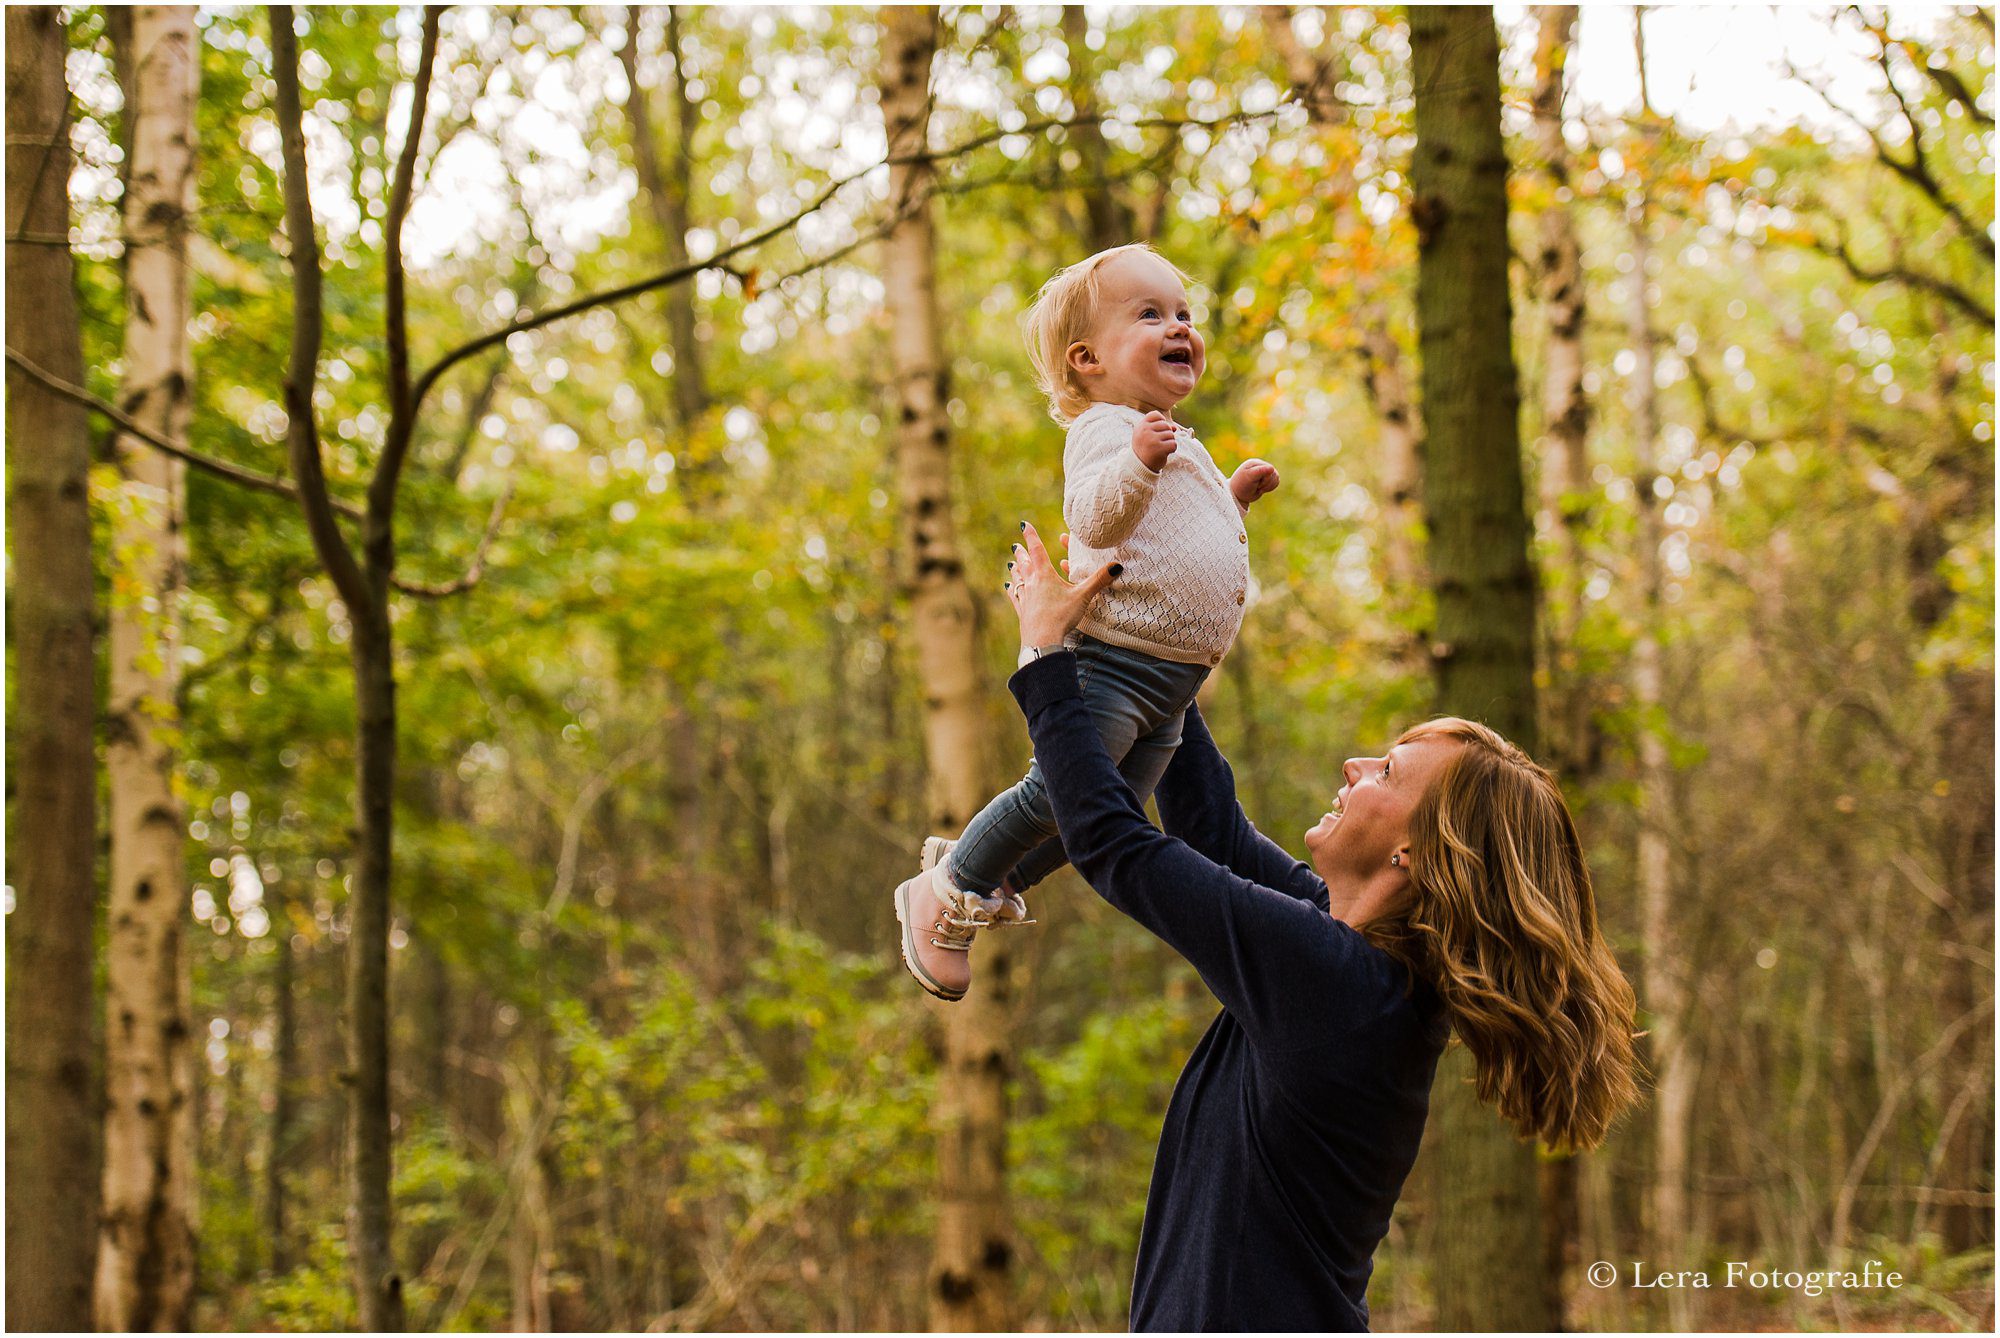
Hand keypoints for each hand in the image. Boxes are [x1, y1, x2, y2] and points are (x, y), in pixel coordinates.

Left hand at [1004, 523, 1119, 649]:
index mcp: (1045, 576)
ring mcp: (1025, 598)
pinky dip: (1012, 590)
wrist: (1042, 641)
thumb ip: (1099, 580)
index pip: (1037, 550)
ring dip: (1016, 570)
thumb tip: (1117, 566)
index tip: (1025, 525)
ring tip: (1011, 564)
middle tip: (1015, 546)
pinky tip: (1009, 588)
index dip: (1031, 536)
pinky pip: (1016, 597)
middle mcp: (1032, 584)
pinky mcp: (1023, 612)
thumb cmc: (1061, 616)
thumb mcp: (1083, 596)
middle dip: (1021, 553)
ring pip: (1018, 580)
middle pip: (1025, 564)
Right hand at [1131, 411, 1178, 471]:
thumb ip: (1159, 428)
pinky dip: (1172, 449)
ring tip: (1160, 448)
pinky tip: (1164, 453)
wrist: (1139, 466)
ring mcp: (1152, 439)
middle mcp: (1145, 431)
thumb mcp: (1147, 435)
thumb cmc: (1145, 448)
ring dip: (1169, 442)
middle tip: (1158, 443)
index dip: (1161, 421)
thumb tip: (1174, 428)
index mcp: (1141, 426)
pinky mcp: (1159, 449)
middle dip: (1166, 434)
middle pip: (1165, 425)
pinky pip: (1173, 444)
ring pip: (1171, 434)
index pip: (1156, 414)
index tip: (1157, 431)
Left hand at [1230, 458, 1279, 506]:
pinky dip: (1270, 488)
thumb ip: (1259, 471)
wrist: (1238, 496)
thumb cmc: (1241, 486)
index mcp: (1255, 463)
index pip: (1269, 469)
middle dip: (1266, 483)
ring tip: (1258, 488)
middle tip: (1255, 486)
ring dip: (1268, 486)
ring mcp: (1265, 472)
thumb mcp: (1249, 478)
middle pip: (1274, 474)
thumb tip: (1272, 468)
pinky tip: (1262, 489)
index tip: (1254, 482)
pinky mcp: (1268, 478)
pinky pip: (1276, 482)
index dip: (1265, 479)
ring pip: (1276, 478)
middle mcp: (1261, 466)